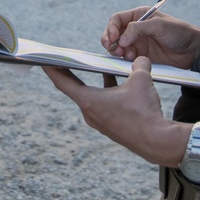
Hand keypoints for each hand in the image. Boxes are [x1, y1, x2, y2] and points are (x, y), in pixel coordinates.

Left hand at [42, 57, 170, 163]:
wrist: (157, 141)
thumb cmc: (143, 112)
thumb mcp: (140, 80)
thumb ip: (138, 64)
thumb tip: (141, 59)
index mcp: (89, 101)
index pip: (63, 82)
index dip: (51, 69)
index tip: (42, 60)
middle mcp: (90, 113)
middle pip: (74, 88)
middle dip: (68, 72)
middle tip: (63, 58)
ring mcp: (99, 121)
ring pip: (91, 95)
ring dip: (91, 81)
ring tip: (92, 65)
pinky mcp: (110, 125)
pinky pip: (103, 103)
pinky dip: (106, 91)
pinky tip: (116, 81)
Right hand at [102, 8, 199, 67]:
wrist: (193, 50)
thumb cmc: (179, 32)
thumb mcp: (158, 25)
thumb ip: (137, 29)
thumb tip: (120, 40)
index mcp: (139, 16)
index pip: (117, 20)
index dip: (112, 28)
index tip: (114, 37)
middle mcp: (136, 29)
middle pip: (114, 34)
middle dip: (110, 40)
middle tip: (113, 48)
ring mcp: (138, 43)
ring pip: (118, 47)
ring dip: (118, 51)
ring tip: (125, 54)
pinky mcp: (142, 56)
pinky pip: (127, 58)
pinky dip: (125, 59)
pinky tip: (133, 58)